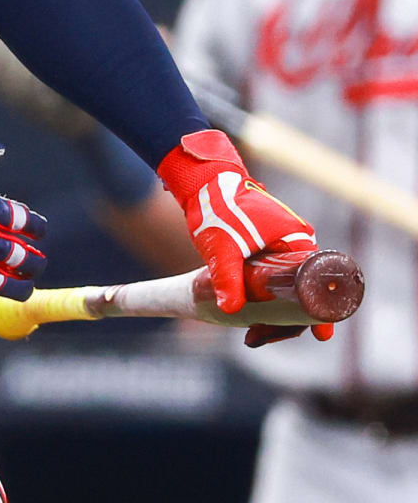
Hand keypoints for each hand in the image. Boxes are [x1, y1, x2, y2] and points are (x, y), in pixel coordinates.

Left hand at [157, 128, 319, 323]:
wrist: (202, 182)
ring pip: (288, 290)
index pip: (317, 285)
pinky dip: (267, 300)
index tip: (320, 336)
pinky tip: (251, 317)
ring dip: (275, 313)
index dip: (318, 313)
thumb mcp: (222, 248)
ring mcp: (283, 248)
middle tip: (257, 339)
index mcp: (297, 241)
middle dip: (286, 320)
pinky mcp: (267, 250)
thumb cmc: (217, 207)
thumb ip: (227, 278)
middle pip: (303, 292)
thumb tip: (230, 311)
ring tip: (252, 335)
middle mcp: (296, 245)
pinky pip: (276, 281)